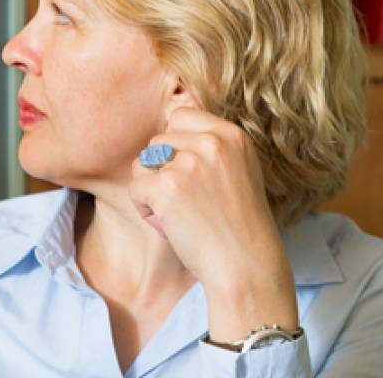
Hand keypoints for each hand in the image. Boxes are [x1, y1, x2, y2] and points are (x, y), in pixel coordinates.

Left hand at [129, 103, 298, 339]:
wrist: (247, 266)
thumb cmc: (238, 225)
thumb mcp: (237, 171)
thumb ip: (210, 147)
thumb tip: (170, 124)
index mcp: (232, 135)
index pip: (179, 116)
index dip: (175, 146)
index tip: (190, 175)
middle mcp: (212, 143)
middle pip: (157, 141)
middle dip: (161, 171)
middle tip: (188, 201)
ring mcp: (189, 163)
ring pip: (142, 163)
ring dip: (151, 189)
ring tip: (180, 212)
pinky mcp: (166, 187)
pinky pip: (135, 189)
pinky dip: (145, 210)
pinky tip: (170, 224)